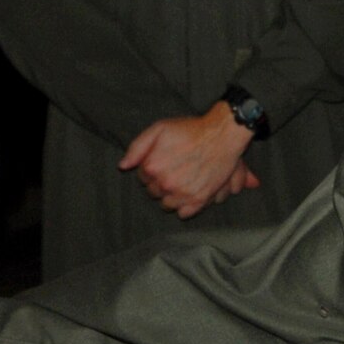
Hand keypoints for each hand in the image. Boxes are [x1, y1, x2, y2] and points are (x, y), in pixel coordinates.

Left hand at [118, 104, 258, 218]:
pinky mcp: (198, 200)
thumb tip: (122, 166)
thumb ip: (137, 148)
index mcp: (152, 167)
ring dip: (171, 196)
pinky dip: (184, 207)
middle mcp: (165, 183)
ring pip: (167, 205)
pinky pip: (184, 214)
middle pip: (153, 192)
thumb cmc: (189, 130)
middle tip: (174, 171)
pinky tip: (188, 194)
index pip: (142, 178)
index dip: (151, 170)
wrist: (220, 136)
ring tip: (181, 182)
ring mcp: (182, 194)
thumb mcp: (159, 129)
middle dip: (160, 183)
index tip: (162, 163)